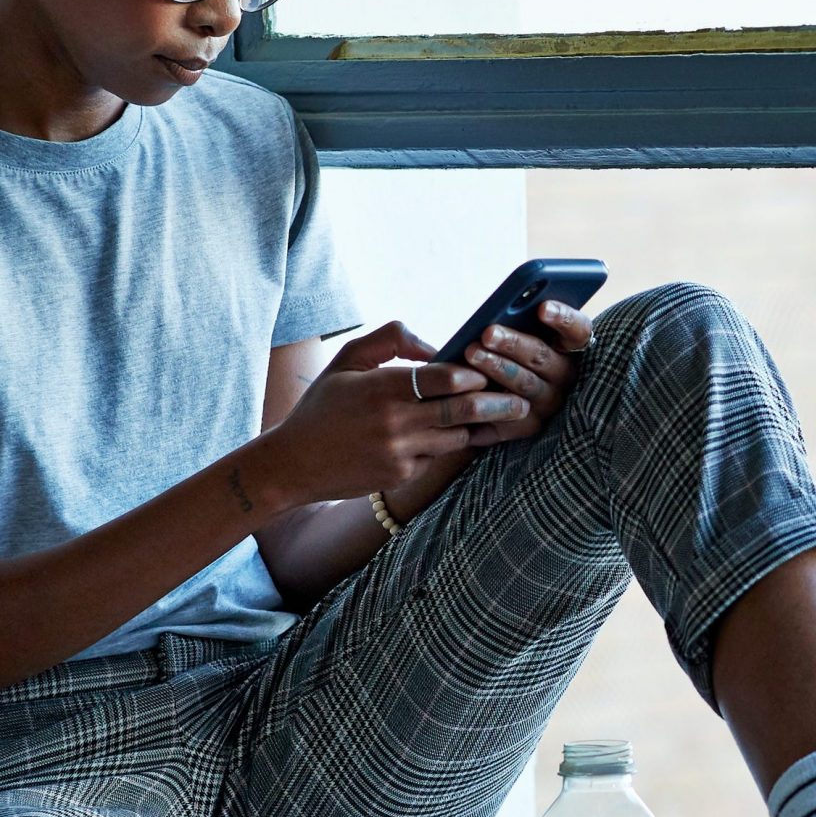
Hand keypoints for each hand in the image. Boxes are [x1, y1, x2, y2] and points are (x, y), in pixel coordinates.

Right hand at [255, 319, 531, 504]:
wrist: (294, 463)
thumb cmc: (322, 405)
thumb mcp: (347, 359)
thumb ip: (391, 340)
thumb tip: (435, 345)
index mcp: (382, 387)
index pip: (443, 378)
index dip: (471, 373)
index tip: (488, 368)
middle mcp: (395, 422)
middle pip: (461, 411)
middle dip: (496, 404)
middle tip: (521, 399)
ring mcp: (399, 453)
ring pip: (455, 437)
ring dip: (474, 427)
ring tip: (502, 416)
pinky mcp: (400, 476)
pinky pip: (436, 457)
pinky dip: (444, 445)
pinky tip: (456, 436)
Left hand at [454, 298, 593, 448]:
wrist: (494, 395)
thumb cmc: (509, 351)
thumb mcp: (519, 333)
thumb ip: (519, 318)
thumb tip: (504, 305)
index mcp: (571, 348)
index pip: (578, 331)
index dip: (563, 319)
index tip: (542, 308)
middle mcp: (565, 377)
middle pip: (542, 356)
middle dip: (514, 343)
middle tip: (488, 333)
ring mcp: (549, 404)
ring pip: (525, 384)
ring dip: (498, 367)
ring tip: (471, 352)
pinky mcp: (528, 426)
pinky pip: (509, 416)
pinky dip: (488, 402)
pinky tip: (468, 392)